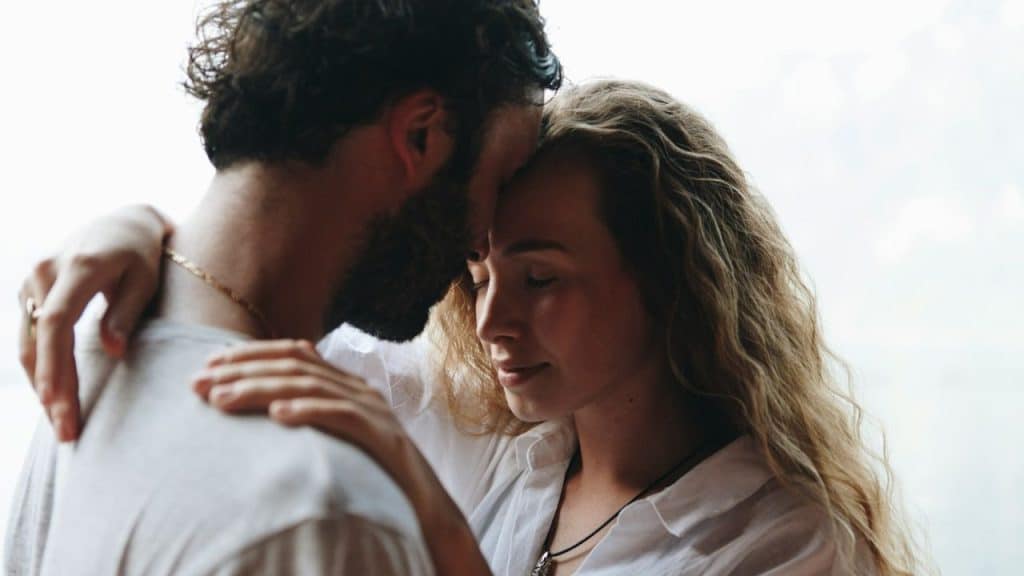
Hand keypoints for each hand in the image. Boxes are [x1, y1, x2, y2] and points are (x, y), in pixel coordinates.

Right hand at [18, 204, 171, 440]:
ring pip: (27, 343)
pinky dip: (40, 369)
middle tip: (67, 432)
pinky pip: (29, 337)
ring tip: (62, 425)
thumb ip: (126, 312)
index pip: (56, 323)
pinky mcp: (28, 291)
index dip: (55, 366)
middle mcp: (43, 271)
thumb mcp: (145, 278)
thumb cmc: (142, 253)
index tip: (61, 404)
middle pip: (37, 340)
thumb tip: (112, 351)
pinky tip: (54, 398)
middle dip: (49, 390)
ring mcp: (30, 280)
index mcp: (77, 268)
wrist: (122, 222)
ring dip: (41, 385)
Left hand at [193, 340, 421, 501]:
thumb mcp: (337, 439)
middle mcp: (360, 390)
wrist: (426, 508)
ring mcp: (374, 412)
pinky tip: (278, 414)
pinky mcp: (383, 438)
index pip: (294, 353)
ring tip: (222, 400)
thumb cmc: (374, 477)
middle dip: (241, 371)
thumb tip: (261, 407)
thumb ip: (309, 416)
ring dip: (260, 390)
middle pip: (295, 366)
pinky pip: (342, 416)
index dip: (249, 354)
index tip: (207, 365)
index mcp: (348, 385)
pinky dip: (308, 410)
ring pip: (311, 386)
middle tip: (198, 383)